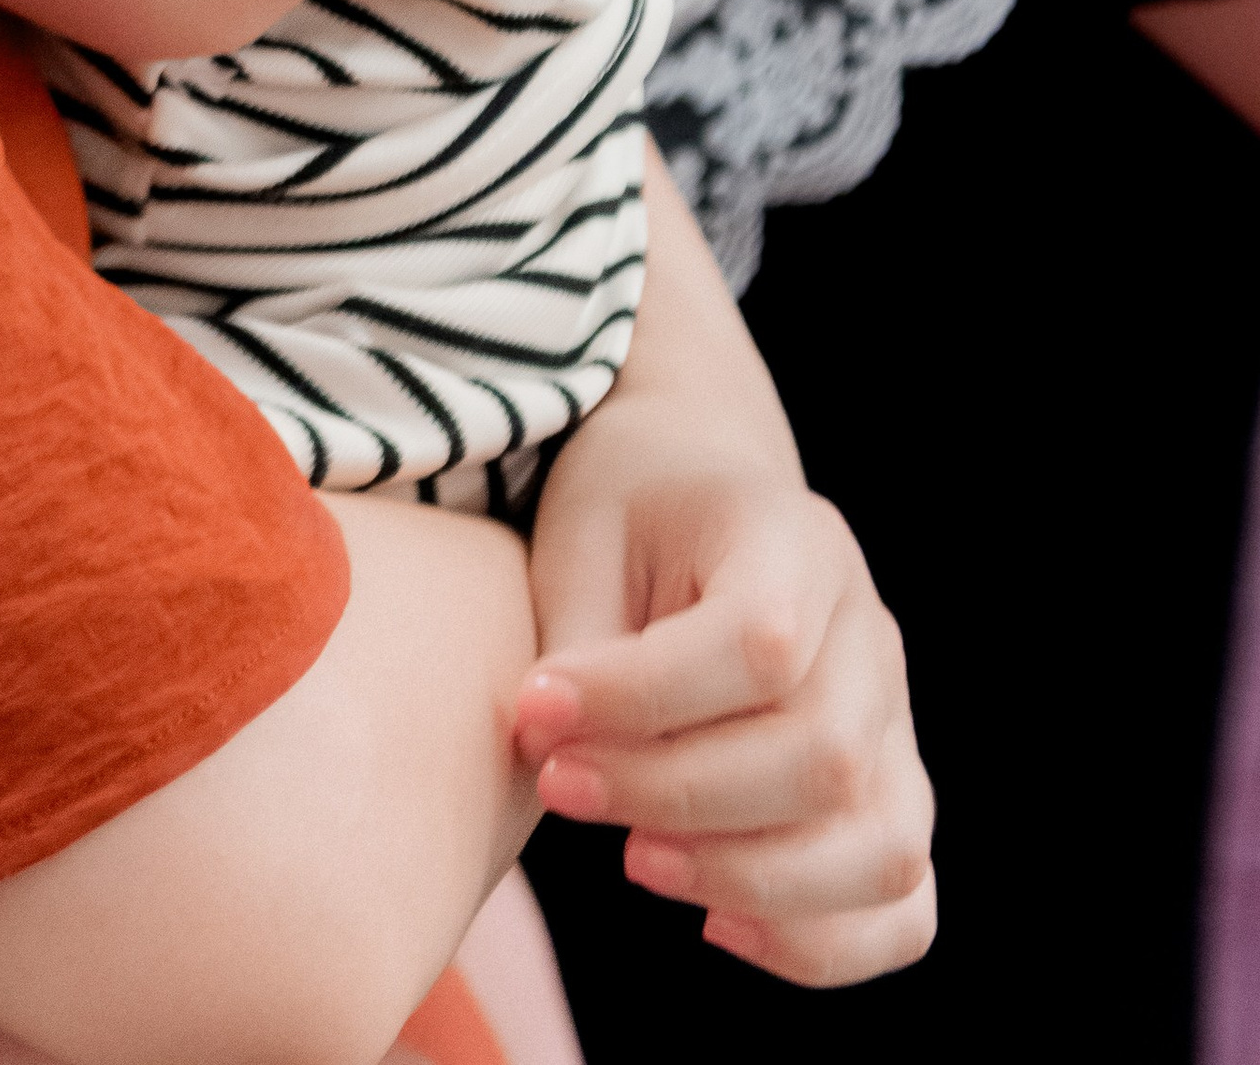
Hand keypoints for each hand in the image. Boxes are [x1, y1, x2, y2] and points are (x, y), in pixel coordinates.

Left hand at [516, 398, 935, 986]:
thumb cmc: (628, 520)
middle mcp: (868, 637)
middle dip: (674, 796)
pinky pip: (904, 908)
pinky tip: (716, 919)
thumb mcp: (583, 541)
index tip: (535, 709)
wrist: (699, 496)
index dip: (641, 697)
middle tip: (561, 784)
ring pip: (880, 847)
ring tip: (634, 859)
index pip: (759, 642)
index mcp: (794, 540)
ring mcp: (895, 727)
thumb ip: (580, 647)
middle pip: (822, 756)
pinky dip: (820, 941)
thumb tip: (557, 755)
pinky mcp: (892, 799)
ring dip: (749, 880)